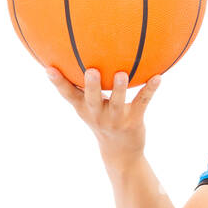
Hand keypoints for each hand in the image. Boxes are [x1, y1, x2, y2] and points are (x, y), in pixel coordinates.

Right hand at [45, 65, 162, 167]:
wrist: (120, 152)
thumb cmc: (103, 121)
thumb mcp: (88, 108)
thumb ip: (81, 87)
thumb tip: (72, 55)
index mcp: (85, 109)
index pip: (68, 95)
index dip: (58, 83)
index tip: (49, 68)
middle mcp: (98, 115)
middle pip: (92, 100)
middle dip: (91, 86)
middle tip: (90, 71)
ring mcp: (116, 119)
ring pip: (117, 103)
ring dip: (119, 89)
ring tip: (122, 74)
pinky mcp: (134, 121)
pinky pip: (142, 102)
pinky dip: (150, 89)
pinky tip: (158, 77)